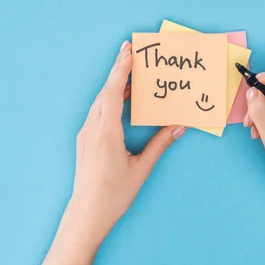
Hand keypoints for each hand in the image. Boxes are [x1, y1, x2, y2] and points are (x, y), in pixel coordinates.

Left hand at [36, 41, 184, 264]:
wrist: (86, 213)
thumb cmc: (114, 194)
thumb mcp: (141, 168)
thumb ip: (160, 144)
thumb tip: (179, 126)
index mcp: (105, 132)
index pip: (112, 92)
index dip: (121, 69)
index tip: (128, 50)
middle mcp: (92, 128)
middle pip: (104, 91)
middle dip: (117, 69)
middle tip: (130, 51)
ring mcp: (85, 133)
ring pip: (99, 100)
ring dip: (113, 84)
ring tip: (129, 71)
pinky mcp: (84, 140)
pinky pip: (97, 111)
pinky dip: (109, 98)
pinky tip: (119, 98)